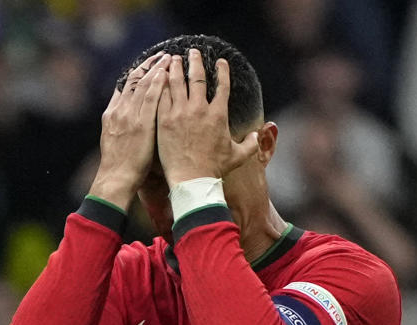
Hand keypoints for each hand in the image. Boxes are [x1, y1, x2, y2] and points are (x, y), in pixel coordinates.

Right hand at [89, 52, 170, 209]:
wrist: (116, 178)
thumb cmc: (119, 167)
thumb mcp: (115, 141)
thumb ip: (122, 127)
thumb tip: (132, 122)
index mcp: (112, 114)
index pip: (124, 86)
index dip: (137, 73)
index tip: (147, 64)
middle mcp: (119, 110)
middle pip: (134, 80)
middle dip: (148, 66)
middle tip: (162, 56)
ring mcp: (130, 116)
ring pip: (143, 84)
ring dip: (156, 69)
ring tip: (168, 58)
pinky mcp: (141, 123)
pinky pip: (151, 97)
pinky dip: (157, 83)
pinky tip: (166, 73)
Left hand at [156, 49, 258, 185]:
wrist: (191, 180)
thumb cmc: (214, 170)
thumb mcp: (237, 157)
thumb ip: (249, 144)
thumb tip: (257, 136)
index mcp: (218, 115)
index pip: (223, 86)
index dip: (222, 71)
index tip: (221, 62)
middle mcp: (199, 109)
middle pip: (198, 78)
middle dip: (196, 62)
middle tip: (193, 52)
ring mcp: (180, 113)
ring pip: (177, 82)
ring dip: (176, 68)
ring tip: (173, 59)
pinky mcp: (164, 119)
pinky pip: (162, 95)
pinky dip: (161, 83)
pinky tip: (159, 76)